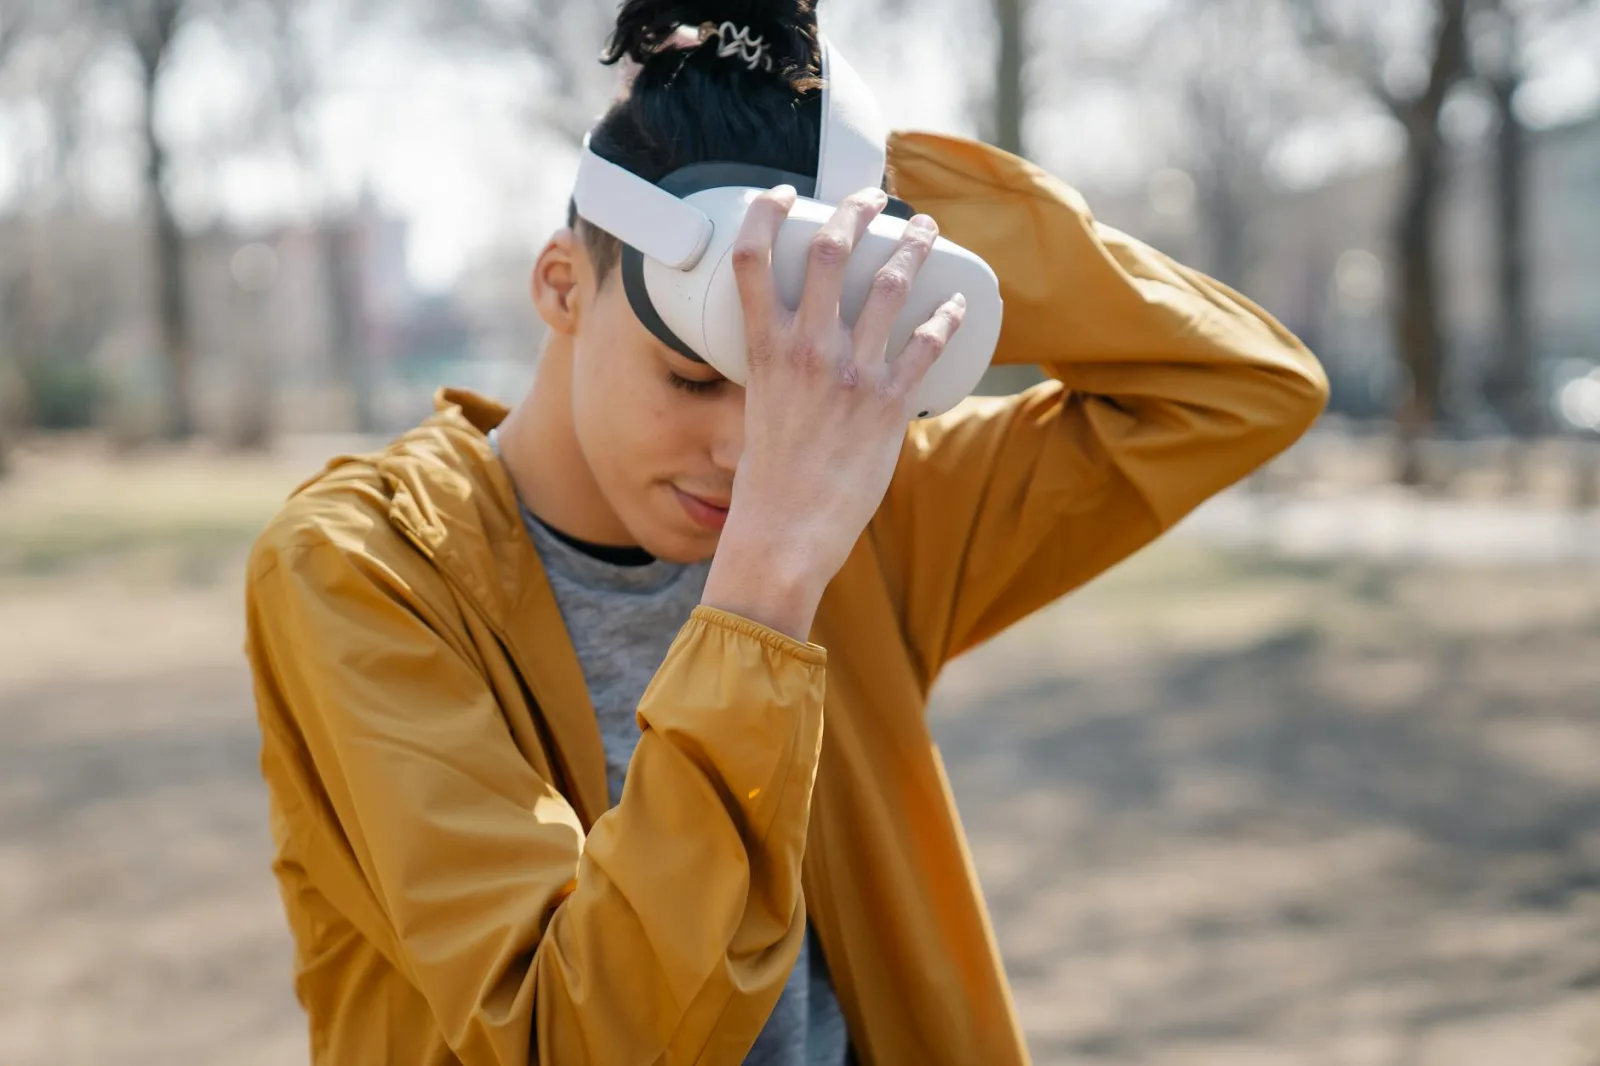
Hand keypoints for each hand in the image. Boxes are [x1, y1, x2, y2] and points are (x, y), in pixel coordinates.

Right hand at [701, 185, 966, 638]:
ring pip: (889, 284)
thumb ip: (780, 375)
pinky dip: (948, 318)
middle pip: (830, 251)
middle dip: (855, 211)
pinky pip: (928, 345)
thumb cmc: (768, 482)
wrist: (786, 533)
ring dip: (913, 247)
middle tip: (873, 199)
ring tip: (926, 230)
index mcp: (764, 350)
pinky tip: (960, 305)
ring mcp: (851, 374)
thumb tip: (801, 357)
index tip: (782, 195)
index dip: (764, 214)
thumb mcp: (758, 410)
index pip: (750, 259)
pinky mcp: (890, 404)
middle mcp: (807, 351)